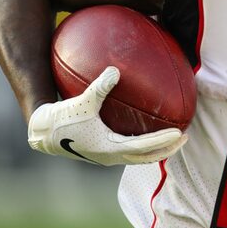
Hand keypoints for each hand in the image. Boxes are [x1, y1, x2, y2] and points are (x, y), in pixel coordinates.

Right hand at [28, 66, 186, 165]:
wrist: (42, 134)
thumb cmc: (61, 118)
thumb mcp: (82, 101)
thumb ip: (100, 86)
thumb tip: (115, 70)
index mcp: (109, 148)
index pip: (144, 147)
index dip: (163, 141)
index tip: (180, 134)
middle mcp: (111, 156)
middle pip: (147, 157)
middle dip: (167, 149)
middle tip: (185, 138)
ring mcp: (107, 156)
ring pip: (138, 157)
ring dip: (156, 149)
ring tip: (172, 137)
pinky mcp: (102, 152)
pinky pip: (129, 151)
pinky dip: (142, 144)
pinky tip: (145, 129)